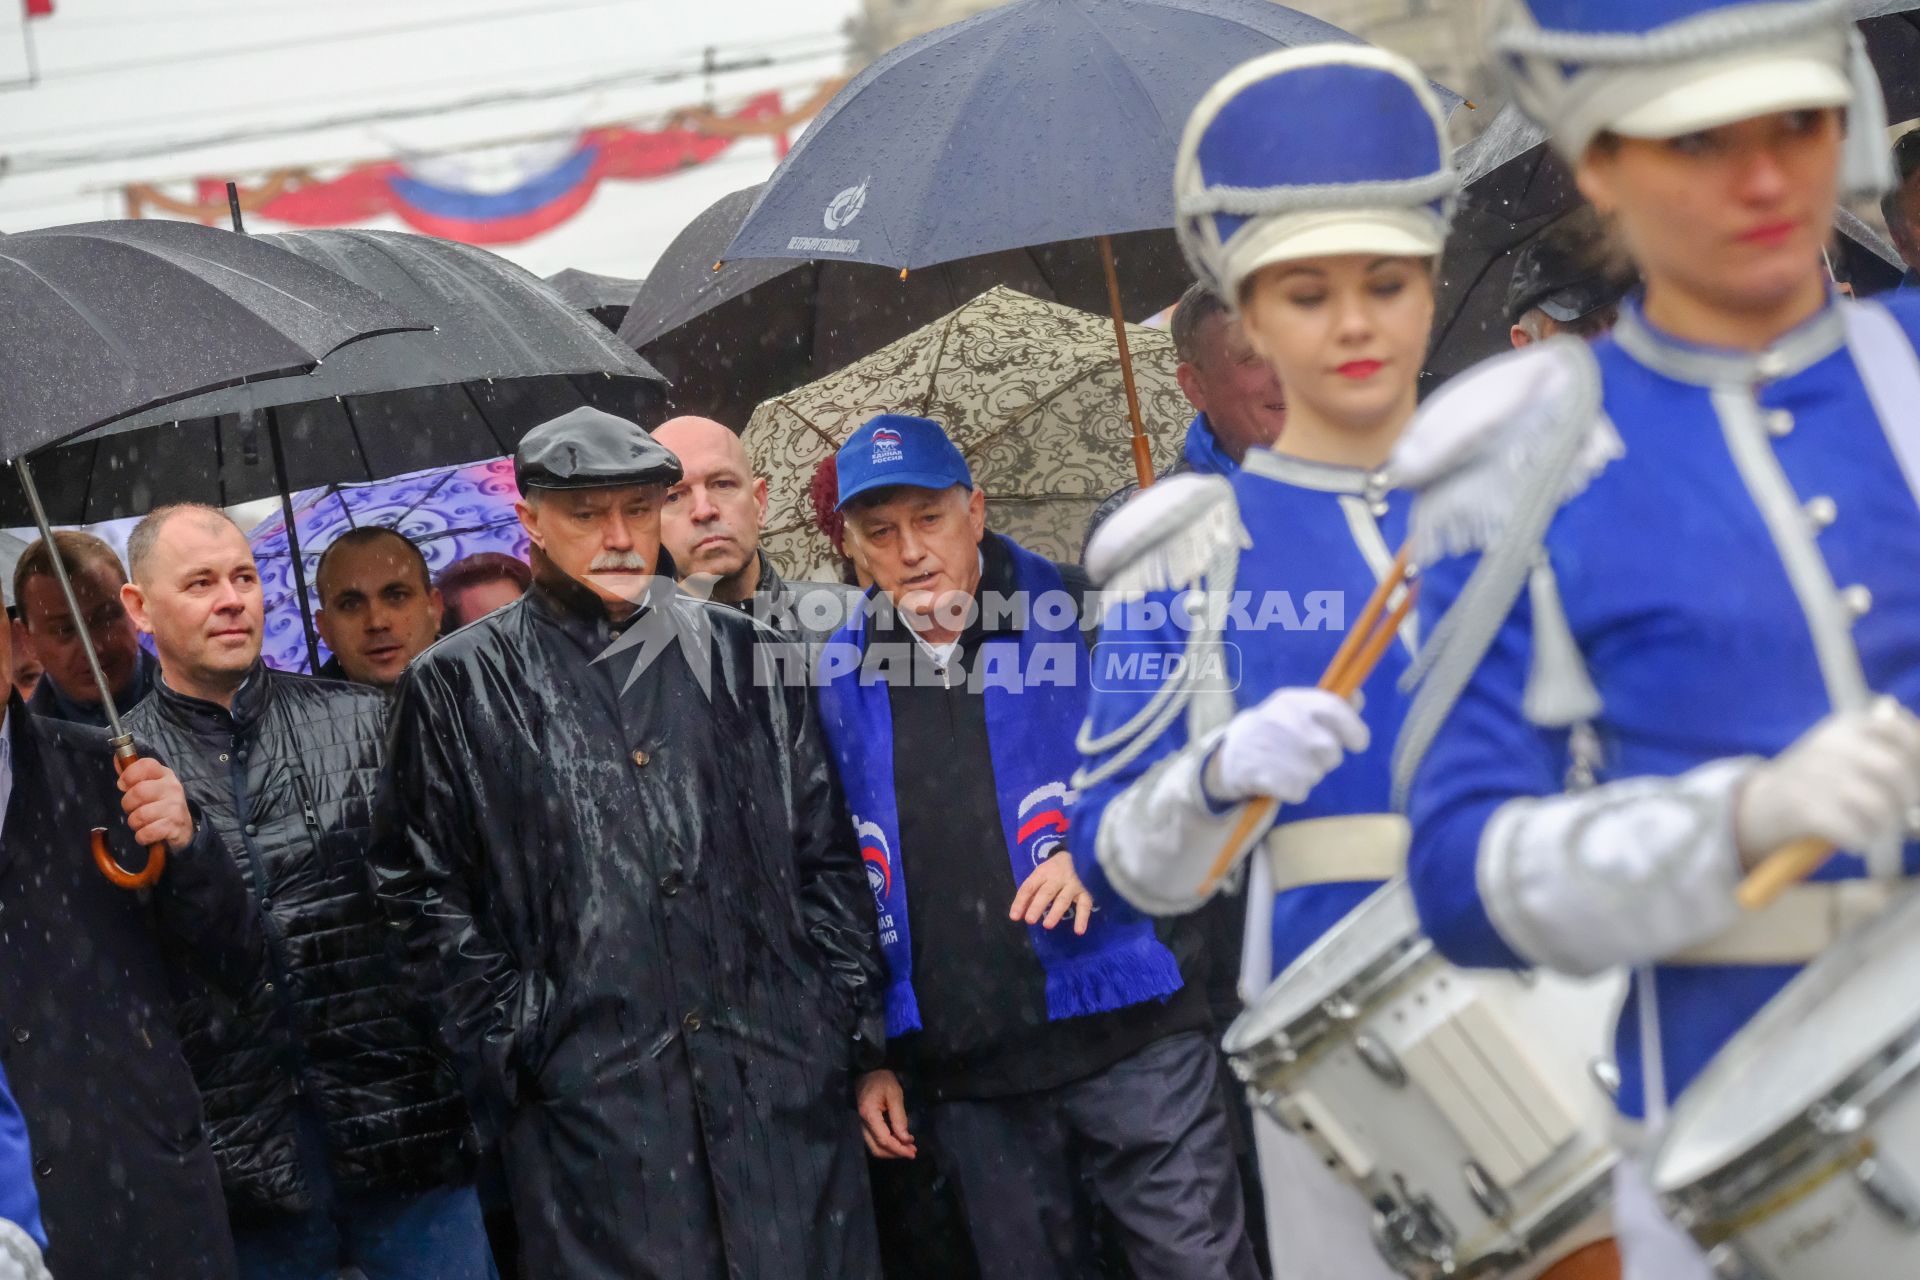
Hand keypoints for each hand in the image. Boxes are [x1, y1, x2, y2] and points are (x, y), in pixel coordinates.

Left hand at [118, 756, 195, 854]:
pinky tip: (148, 834)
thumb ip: (132, 774)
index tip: (124, 785)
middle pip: (138, 792)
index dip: (129, 774)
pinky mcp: (175, 826)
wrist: (183, 829)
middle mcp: (172, 788)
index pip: (146, 765)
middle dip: (128, 805)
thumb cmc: (160, 805)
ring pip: (139, 815)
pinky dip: (142, 836)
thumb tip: (116, 758)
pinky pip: (146, 833)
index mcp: (164, 774)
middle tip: (134, 809)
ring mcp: (175, 807)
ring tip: (143, 823)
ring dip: (135, 823)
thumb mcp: (150, 786)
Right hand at [856, 1069, 915, 1159]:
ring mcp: (860, 1125)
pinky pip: (873, 1141)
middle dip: (895, 1153)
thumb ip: (899, 1118)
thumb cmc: (882, 1079)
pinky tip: (898, 1142)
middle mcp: (861, 1123)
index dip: (898, 1149)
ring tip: (907, 1148)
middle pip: (877, 1148)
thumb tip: (906, 1139)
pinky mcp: (863, 1124)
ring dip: (891, 1151)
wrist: (868, 1071)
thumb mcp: (895, 1095)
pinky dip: (886, 1145)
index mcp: (869, 1114)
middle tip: (912, 1152)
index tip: (912, 1152)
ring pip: (874, 1147)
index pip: (884, 1140)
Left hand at [1010, 851, 1092, 934]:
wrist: (1079, 853)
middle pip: (1046, 892)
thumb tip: (1019, 915)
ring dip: (1055, 912)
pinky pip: (1084, 906)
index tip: (1014, 917)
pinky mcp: (1086, 891)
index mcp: (1043, 872)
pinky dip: (1082, 918)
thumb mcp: (1040, 875)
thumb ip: (1031, 894)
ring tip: (1047, 925)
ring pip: (1063, 899)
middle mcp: (1058, 877)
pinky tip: (1079, 931)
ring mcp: (1073, 884)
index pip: (1029, 887)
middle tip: (1030, 920)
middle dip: (1037, 906)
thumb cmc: (1054, 870)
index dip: (1020, 901)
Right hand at [1205, 686, 1368, 804]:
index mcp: (1292, 701)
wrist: (1231, 753)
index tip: (1358, 743)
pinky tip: (1278, 777)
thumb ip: (1329, 704)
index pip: (1333, 708)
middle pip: (1331, 750)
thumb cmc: (1273, 729)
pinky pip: (1300, 791)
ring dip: (1308, 774)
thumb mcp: (1295, 708)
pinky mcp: (1267, 777)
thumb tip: (1358, 698)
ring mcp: (1275, 750)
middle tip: (1308, 754)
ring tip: (1287, 764)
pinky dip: (1293, 790)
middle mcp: (1285, 723)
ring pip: (1317, 773)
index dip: (1353, 728)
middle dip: (1325, 757)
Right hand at [1736, 700, 1919, 868]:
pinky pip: (1854, 831)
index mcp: (1846, 725)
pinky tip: (1854, 840)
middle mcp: (1830, 744)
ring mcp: (1815, 775)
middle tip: (1904, 811)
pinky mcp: (1804, 808)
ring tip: (1878, 829)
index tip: (1915, 780)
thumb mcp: (1847, 751)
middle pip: (1894, 769)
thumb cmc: (1819, 781)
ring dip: (1887, 825)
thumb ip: (1889, 751)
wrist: (1761, 804)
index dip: (1919, 756)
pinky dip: (1861, 841)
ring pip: (1879, 804)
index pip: (1899, 730)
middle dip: (1910, 796)